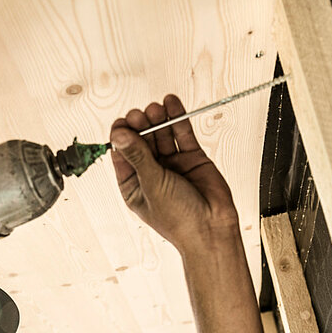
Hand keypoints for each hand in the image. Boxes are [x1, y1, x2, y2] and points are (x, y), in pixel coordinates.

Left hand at [110, 95, 237, 253]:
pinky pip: (182, 133)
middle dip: (139, 125)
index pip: (122, 153)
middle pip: (141, 140)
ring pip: (161, 135)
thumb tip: (119, 134)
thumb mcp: (152, 184)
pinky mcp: (192, 158)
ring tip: (155, 109)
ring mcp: (172, 164)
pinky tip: (171, 104)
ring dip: (157, 119)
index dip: (121, 136)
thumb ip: (138, 155)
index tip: (122, 123)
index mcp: (133, 185)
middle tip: (140, 116)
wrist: (212, 228)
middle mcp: (151, 173)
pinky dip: (177, 117)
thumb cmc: (179, 219)